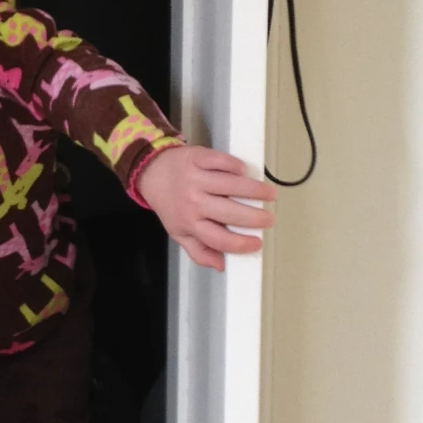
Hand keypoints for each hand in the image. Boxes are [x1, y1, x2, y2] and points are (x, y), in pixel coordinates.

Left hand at [138, 145, 276, 271]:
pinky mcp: (198, 158)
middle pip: (229, 212)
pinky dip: (234, 165)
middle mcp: (193, 202)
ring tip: (270, 194)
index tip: (257, 243)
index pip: (218, 239)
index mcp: (189, 223)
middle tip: (269, 219)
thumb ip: (200, 251)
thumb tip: (221, 265)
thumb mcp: (180, 233)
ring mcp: (196, 178)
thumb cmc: (171, 204)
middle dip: (254, 218)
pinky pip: (220, 161)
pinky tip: (245, 171)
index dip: (240, 244)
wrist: (152, 173)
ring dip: (254, 190)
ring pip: (230, 184)